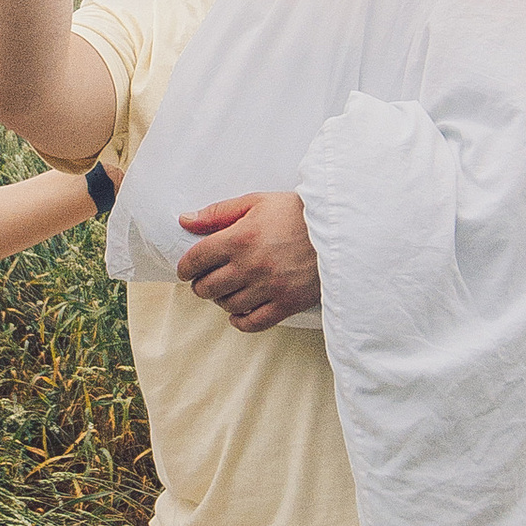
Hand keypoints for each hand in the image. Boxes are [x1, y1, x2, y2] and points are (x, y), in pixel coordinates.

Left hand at [176, 192, 320, 332]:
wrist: (340, 229)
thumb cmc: (298, 212)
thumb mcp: (257, 202)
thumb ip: (218, 213)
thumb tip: (184, 220)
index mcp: (240, 238)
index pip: (196, 259)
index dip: (185, 267)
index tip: (187, 269)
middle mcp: (250, 266)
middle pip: (207, 287)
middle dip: (200, 284)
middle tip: (206, 280)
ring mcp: (269, 288)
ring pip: (228, 305)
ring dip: (220, 300)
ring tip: (227, 290)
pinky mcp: (287, 304)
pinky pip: (253, 323)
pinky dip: (240, 321)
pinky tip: (239, 312)